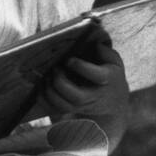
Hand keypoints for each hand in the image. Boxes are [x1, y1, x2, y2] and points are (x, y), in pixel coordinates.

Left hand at [42, 22, 129, 142]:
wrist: (113, 102)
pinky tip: (41, 87)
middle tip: (54, 69)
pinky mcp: (71, 110)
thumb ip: (106, 52)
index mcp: (106, 80)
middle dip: (61, 83)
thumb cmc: (110, 76)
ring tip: (45, 77)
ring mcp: (81, 106)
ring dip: (50, 92)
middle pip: (77, 97)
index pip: (97, 77)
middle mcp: (94, 96)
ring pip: (63, 106)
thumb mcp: (115, 62)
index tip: (69, 59)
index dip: (81, 67)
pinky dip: (43, 100)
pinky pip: (54, 110)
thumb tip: (95, 44)